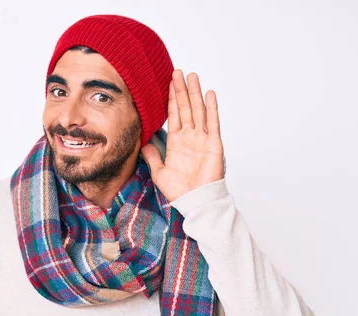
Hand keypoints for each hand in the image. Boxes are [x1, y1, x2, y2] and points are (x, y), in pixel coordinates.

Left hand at [141, 70, 224, 201]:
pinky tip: (210, 94)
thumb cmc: (179, 190)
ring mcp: (202, 139)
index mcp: (177, 142)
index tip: (168, 84)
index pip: (174, 115)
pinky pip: (213, 122)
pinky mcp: (213, 144)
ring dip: (195, 93)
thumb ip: (152, 156)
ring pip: (198, 110)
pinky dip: (211, 108)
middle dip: (181, 90)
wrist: (194, 201)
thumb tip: (144, 143)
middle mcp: (190, 137)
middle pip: (185, 108)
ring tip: (192, 76)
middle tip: (177, 71)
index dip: (171, 99)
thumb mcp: (159, 171)